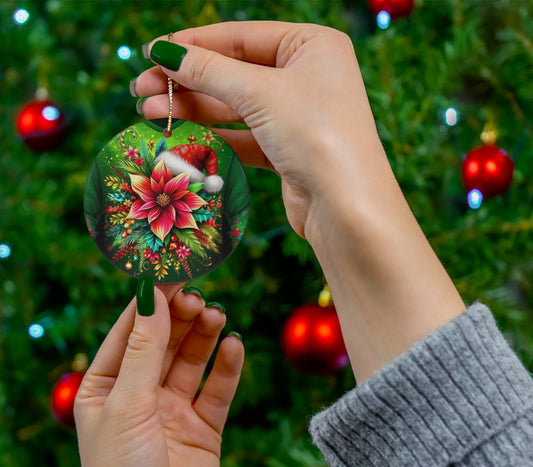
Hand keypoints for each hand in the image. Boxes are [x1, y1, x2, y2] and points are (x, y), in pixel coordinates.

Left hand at [75, 284, 243, 466]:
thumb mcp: (127, 404)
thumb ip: (144, 349)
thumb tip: (153, 297)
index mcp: (106, 387)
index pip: (130, 331)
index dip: (150, 302)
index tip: (172, 273)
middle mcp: (140, 394)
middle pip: (164, 341)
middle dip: (181, 317)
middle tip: (199, 298)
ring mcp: (173, 409)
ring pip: (192, 360)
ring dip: (205, 335)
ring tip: (217, 316)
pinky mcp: (204, 427)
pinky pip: (218, 388)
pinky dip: (228, 366)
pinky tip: (234, 347)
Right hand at [134, 22, 464, 382]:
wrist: (346, 207)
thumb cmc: (315, 134)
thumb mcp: (260, 93)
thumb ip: (209, 71)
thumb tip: (163, 52)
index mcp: (312, 46)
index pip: (241, 36)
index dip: (194, 44)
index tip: (152, 53)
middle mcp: (307, 77)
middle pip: (234, 73)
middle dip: (187, 82)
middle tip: (141, 89)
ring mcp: (298, 116)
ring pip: (236, 107)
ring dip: (193, 109)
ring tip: (149, 111)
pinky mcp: (288, 150)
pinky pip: (244, 136)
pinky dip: (213, 135)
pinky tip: (180, 134)